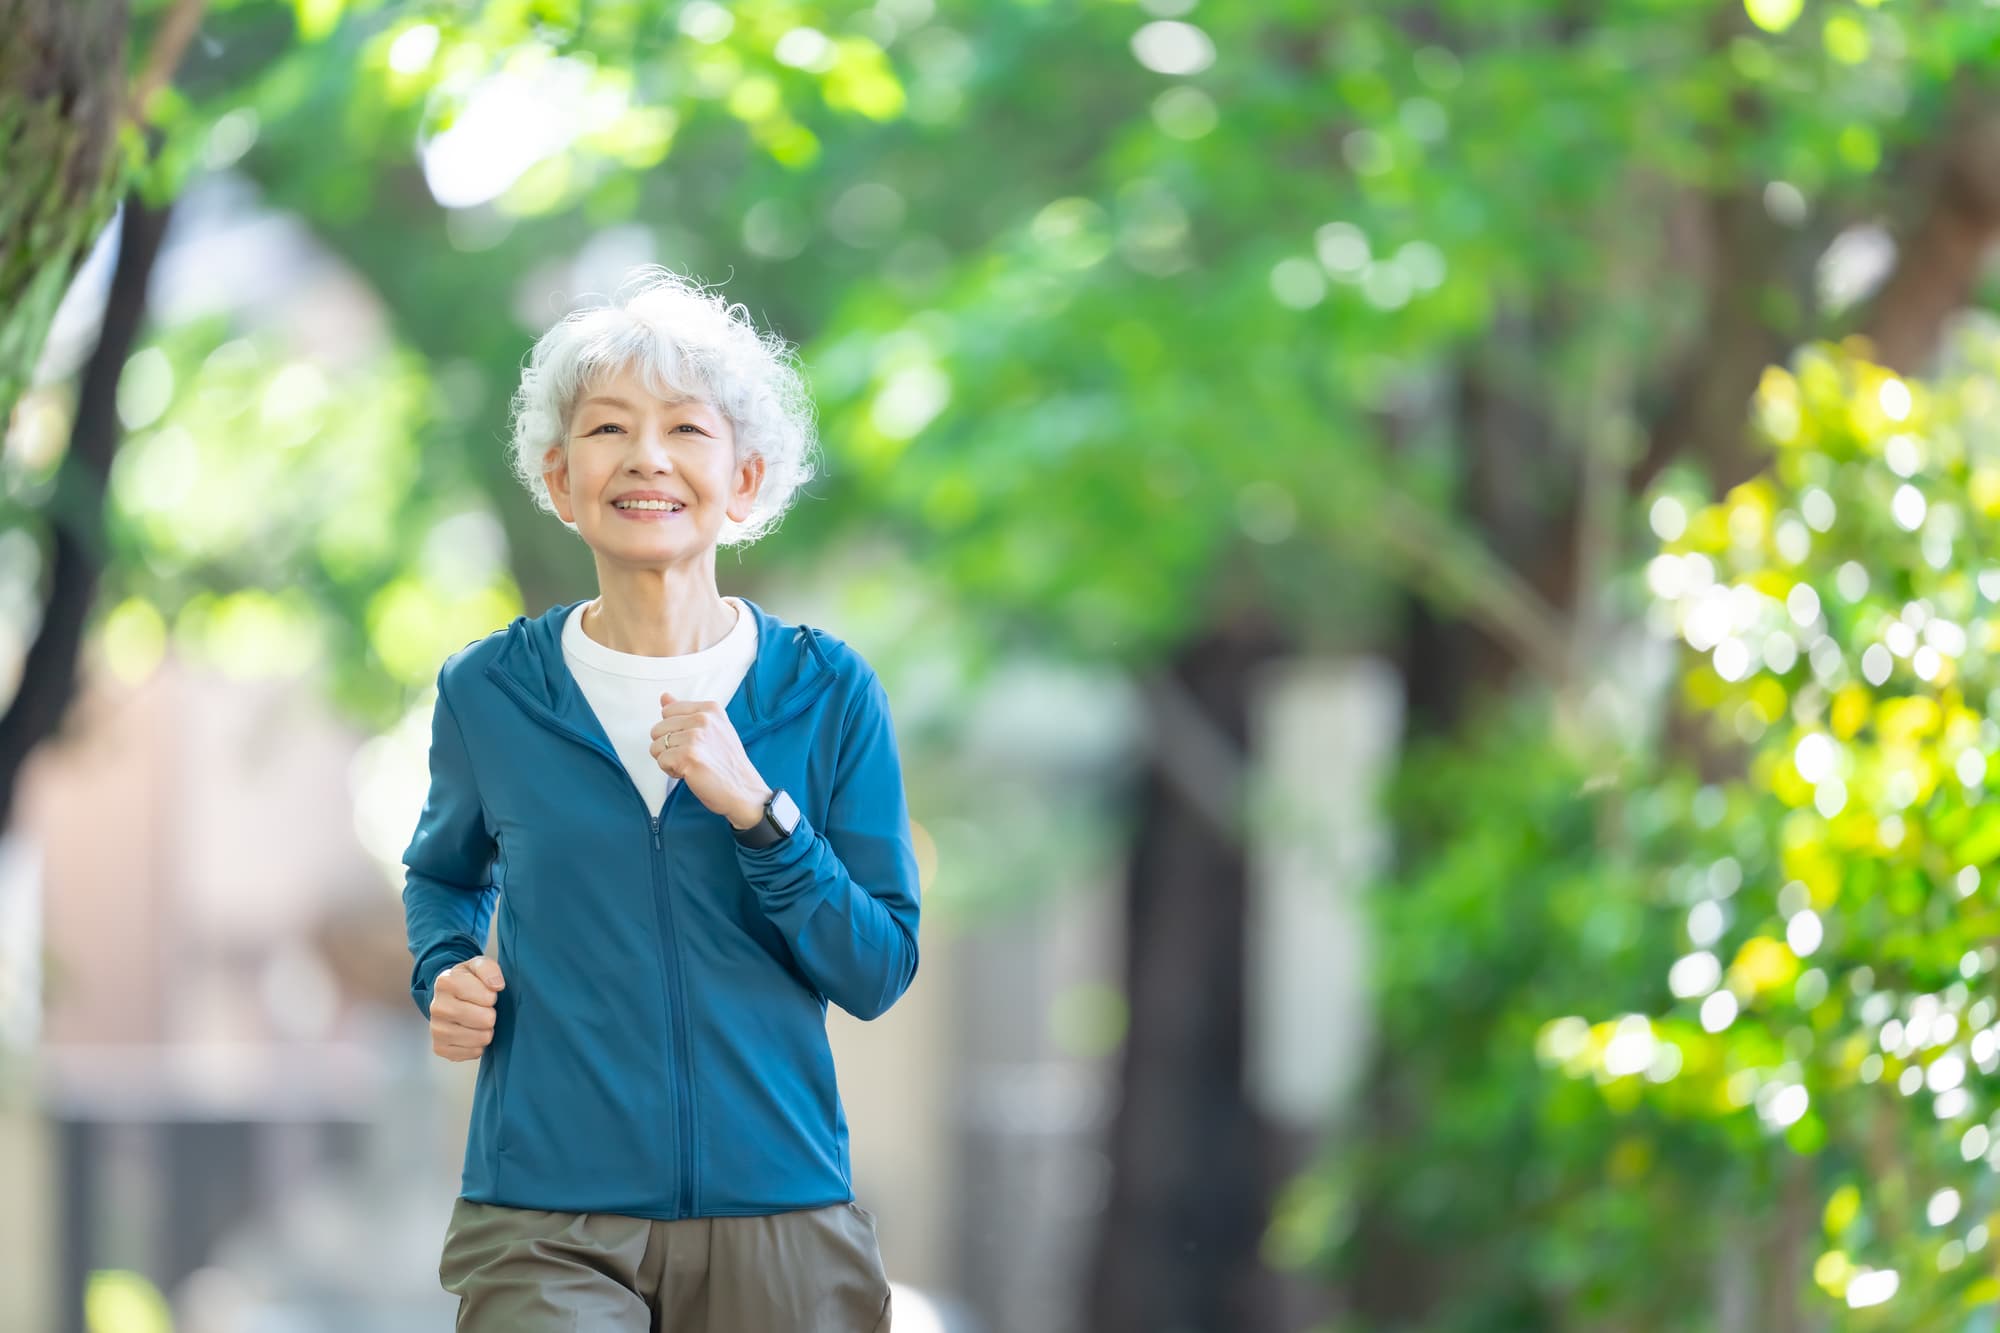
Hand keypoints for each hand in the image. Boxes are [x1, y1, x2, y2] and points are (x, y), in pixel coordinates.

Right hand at [431, 955, 503, 1061]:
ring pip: (480, 1039)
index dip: (492, 996)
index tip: (486, 994)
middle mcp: (437, 1007)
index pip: (487, 997)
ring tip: (479, 1021)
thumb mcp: (479, 965)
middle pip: (485, 1020)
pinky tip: (472, 1033)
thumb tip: (497, 986)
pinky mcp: (439, 1048)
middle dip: (491, 1014)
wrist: (450, 997)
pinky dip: (478, 1045)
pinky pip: (473, 1053)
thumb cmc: (469, 980)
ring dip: (487, 1031)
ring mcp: (436, 1029)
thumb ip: (489, 969)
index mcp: (445, 982)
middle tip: (484, 1009)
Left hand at [651, 691, 772, 829]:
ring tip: (691, 765)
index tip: (693, 743)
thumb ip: (685, 712)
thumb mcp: (712, 729)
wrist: (744, 791)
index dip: (674, 731)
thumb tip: (664, 697)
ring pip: (656, 746)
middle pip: (658, 729)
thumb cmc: (728, 764)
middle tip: (692, 757)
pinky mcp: (687, 756)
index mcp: (710, 709)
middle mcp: (703, 719)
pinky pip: (661, 761)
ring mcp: (695, 737)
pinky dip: (671, 771)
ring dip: (669, 760)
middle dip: (669, 747)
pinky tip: (690, 773)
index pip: (668, 711)